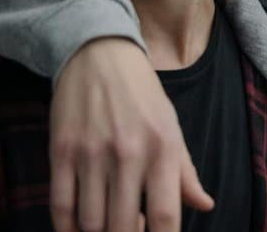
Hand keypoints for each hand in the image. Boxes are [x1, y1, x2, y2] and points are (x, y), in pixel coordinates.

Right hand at [49, 37, 213, 231]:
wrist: (99, 53)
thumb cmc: (142, 95)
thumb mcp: (171, 127)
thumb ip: (186, 172)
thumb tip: (205, 205)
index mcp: (163, 149)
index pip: (165, 218)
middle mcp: (128, 153)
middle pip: (123, 228)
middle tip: (130, 230)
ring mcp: (92, 153)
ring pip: (91, 223)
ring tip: (108, 224)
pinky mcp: (61, 151)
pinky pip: (60, 207)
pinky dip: (67, 228)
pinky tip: (78, 227)